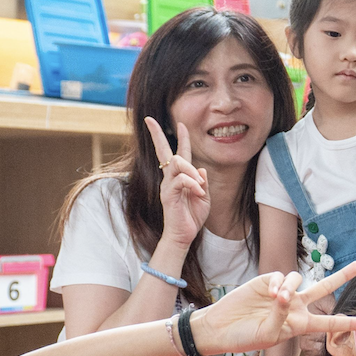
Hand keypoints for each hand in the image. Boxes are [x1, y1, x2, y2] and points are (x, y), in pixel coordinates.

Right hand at [145, 117, 209, 249]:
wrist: (184, 235)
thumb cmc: (192, 217)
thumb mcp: (204, 197)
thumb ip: (202, 183)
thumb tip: (201, 169)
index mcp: (180, 178)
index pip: (178, 154)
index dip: (181, 139)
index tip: (181, 124)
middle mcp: (170, 179)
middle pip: (165, 152)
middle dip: (158, 135)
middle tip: (151, 120)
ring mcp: (167, 186)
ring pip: (176, 164)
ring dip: (191, 171)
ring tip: (200, 186)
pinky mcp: (168, 195)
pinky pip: (180, 180)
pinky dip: (192, 184)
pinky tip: (198, 193)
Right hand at [192, 265, 355, 355]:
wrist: (219, 328)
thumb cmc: (244, 337)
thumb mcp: (267, 335)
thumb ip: (281, 318)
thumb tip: (287, 298)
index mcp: (299, 325)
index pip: (329, 323)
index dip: (349, 323)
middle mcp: (295, 307)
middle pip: (324, 289)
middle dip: (341, 277)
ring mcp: (282, 292)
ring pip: (299, 279)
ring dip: (290, 288)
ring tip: (278, 299)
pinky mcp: (267, 281)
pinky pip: (281, 276)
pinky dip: (278, 283)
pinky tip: (269, 292)